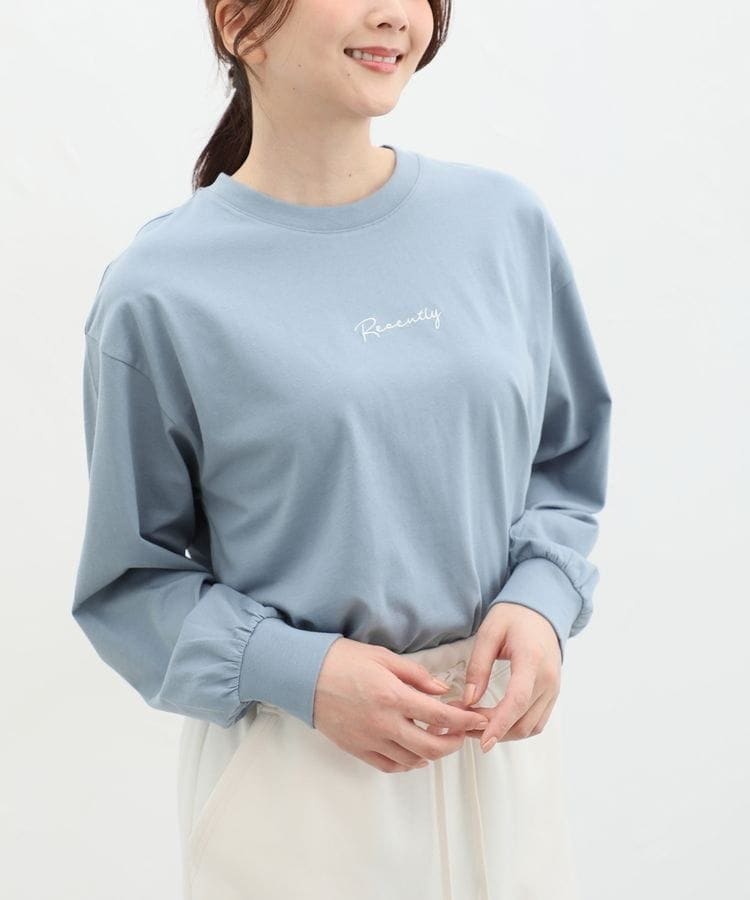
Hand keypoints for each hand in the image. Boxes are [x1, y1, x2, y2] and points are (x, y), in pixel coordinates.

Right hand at [313, 637, 491, 773]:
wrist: (305, 675)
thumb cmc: (343, 660)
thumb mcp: (384, 657)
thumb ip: (417, 675)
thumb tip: (443, 690)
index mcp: (393, 696)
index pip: (440, 715)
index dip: (464, 720)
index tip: (477, 719)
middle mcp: (384, 723)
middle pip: (431, 746)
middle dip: (454, 743)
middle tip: (461, 733)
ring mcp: (370, 739)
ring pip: (412, 760)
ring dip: (432, 753)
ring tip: (439, 739)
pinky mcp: (357, 749)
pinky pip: (389, 765)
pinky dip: (408, 763)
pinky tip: (414, 753)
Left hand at [450, 602, 562, 751]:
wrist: (541, 610)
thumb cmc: (514, 617)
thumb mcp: (489, 632)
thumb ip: (478, 666)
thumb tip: (468, 700)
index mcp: (531, 660)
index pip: (517, 700)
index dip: (499, 724)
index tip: (482, 741)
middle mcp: (548, 679)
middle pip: (523, 720)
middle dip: (493, 731)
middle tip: (462, 726)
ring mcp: (553, 689)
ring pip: (531, 727)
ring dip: (504, 733)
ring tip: (474, 726)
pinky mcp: (552, 694)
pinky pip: (537, 721)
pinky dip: (515, 727)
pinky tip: (494, 722)